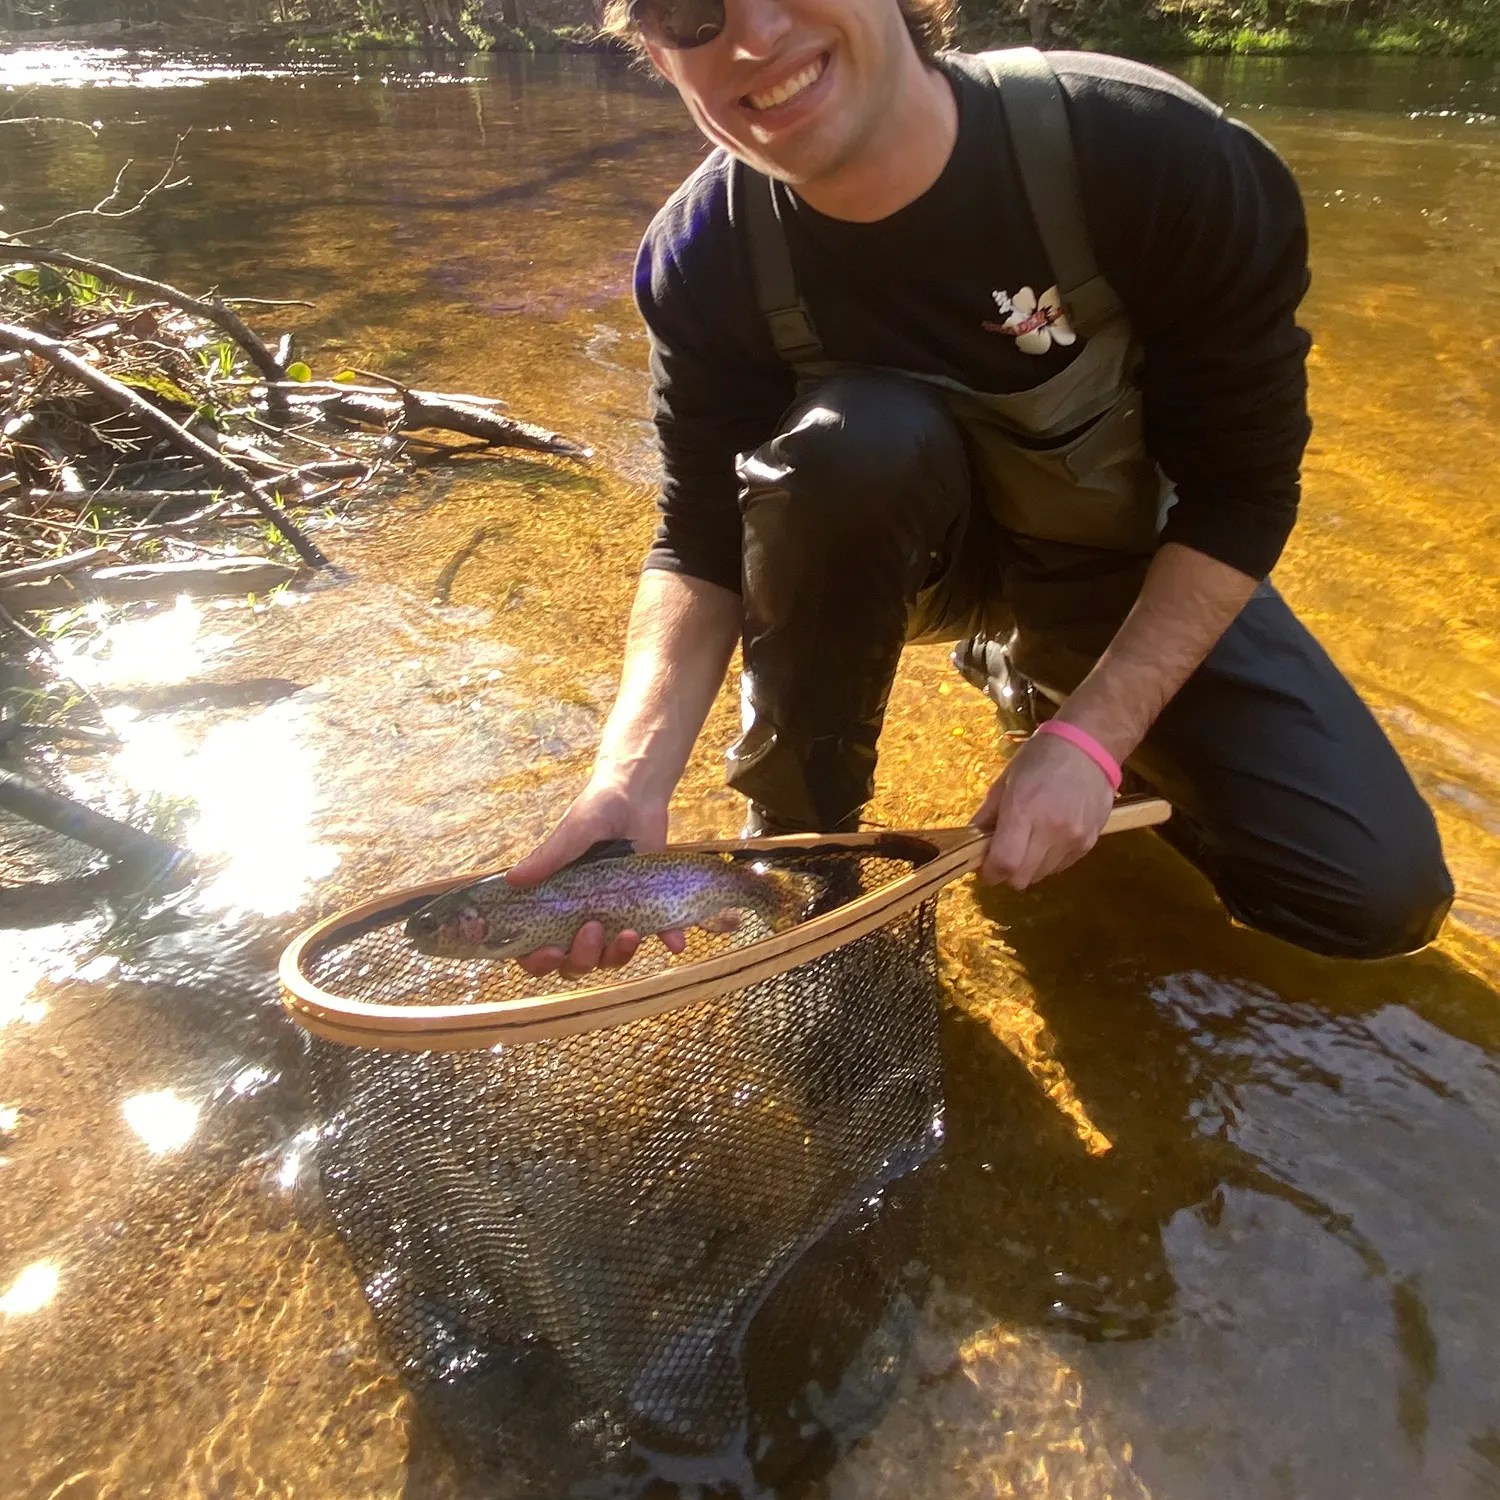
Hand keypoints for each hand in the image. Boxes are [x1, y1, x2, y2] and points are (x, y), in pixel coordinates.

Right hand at [504, 778, 686, 979]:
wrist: (636, 794)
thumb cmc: (595, 811)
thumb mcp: (571, 833)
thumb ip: (547, 858)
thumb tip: (512, 879)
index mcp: (555, 904)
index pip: (537, 948)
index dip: (539, 961)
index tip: (550, 951)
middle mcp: (581, 916)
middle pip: (575, 962)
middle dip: (581, 958)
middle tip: (592, 929)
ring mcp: (615, 915)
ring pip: (610, 957)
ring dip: (617, 955)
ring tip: (628, 933)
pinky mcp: (647, 907)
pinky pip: (658, 932)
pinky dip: (668, 939)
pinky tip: (676, 943)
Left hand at [972, 730, 1116, 888]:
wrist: (1089, 746)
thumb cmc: (1041, 758)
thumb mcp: (1006, 780)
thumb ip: (987, 815)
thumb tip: (971, 843)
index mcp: (1023, 810)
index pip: (1004, 863)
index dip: (990, 874)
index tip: (985, 870)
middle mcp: (1050, 829)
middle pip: (1022, 878)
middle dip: (1007, 873)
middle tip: (1004, 856)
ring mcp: (1073, 838)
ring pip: (1042, 876)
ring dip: (1029, 867)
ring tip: (1029, 843)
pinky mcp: (1090, 842)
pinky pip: (1061, 867)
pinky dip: (1049, 861)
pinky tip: (1049, 839)